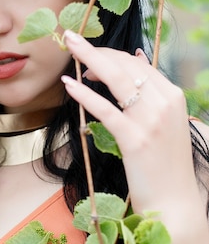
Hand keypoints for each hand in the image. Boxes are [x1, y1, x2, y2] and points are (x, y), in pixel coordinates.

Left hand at [61, 30, 204, 231]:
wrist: (174, 202)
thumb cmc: (164, 164)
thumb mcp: (165, 123)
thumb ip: (151, 94)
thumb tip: (138, 58)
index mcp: (172, 96)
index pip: (137, 63)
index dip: (110, 54)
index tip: (89, 54)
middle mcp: (165, 103)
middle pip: (125, 65)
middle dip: (96, 50)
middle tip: (72, 41)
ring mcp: (151, 120)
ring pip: (116, 79)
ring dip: (89, 59)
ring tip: (69, 47)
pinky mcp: (135, 139)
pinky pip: (106, 109)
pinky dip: (85, 95)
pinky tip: (69, 85)